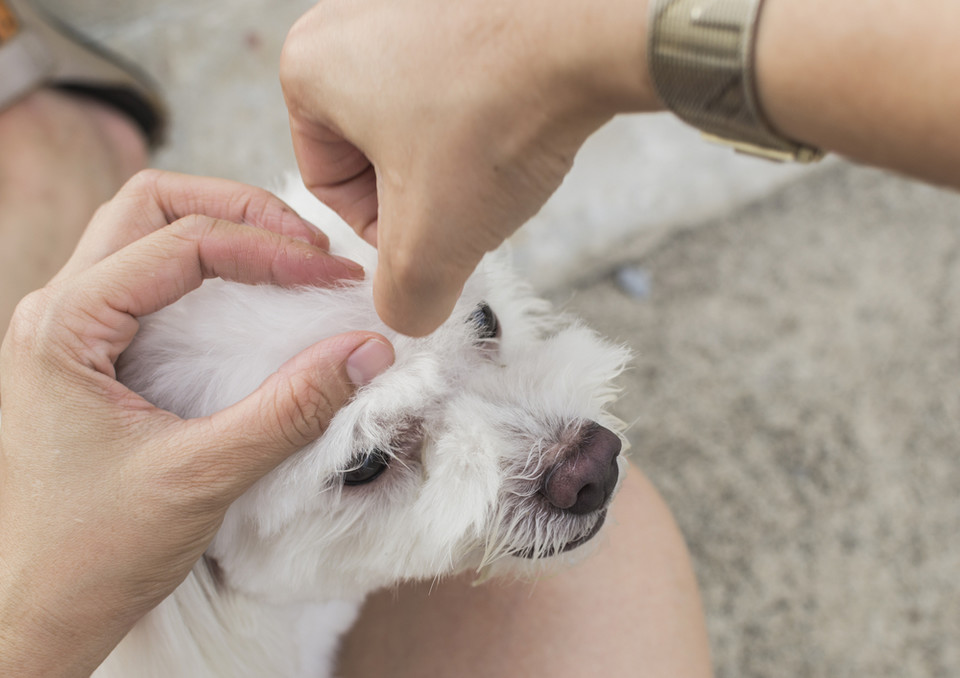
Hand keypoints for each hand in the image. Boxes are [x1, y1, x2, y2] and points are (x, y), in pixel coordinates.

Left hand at [0, 171, 394, 677]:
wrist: (46, 606)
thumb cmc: (96, 550)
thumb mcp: (205, 475)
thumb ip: (291, 409)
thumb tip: (368, 350)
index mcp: (65, 326)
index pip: (181, 244)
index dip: (270, 249)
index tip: (334, 273)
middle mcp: (58, 311)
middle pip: (151, 205)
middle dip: (239, 209)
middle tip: (309, 244)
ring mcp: (71, 327)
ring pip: (145, 230)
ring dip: (221, 229)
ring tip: (289, 258)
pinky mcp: (91, 350)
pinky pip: (149, 277)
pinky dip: (207, 269)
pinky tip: (253, 297)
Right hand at [281, 0, 655, 335]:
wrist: (593, 34)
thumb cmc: (495, 121)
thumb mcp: (431, 245)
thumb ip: (401, 301)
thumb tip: (406, 312)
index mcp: (310, 68)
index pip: (330, 186)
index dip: (385, 228)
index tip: (434, 225)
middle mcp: (349, 19)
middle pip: (374, 154)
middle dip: (425, 193)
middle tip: (473, 197)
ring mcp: (407, 4)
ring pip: (421, 123)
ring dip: (459, 161)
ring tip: (501, 157)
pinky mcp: (462, 6)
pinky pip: (460, 85)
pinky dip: (487, 118)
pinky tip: (520, 123)